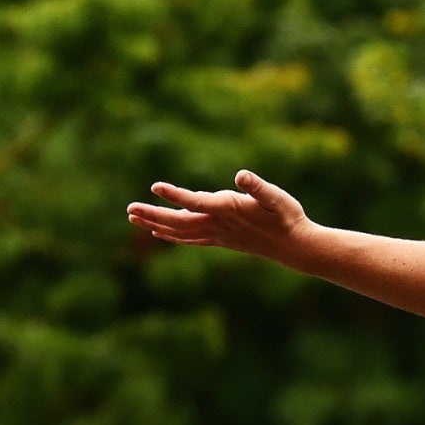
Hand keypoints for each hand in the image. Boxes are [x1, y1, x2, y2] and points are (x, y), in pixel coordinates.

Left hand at [128, 171, 315, 264]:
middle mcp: (219, 225)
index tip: (155, 186)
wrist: (295, 247)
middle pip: (179, 222)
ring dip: (155, 224)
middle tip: (129, 209)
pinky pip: (189, 239)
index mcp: (229, 210)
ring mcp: (218, 235)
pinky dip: (171, 235)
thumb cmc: (288, 217)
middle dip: (153, 215)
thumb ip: (258, 187)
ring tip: (133, 217)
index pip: (196, 202)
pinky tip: (157, 233)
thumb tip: (241, 176)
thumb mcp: (278, 197)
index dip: (175, 194)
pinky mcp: (220, 240)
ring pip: (180, 231)